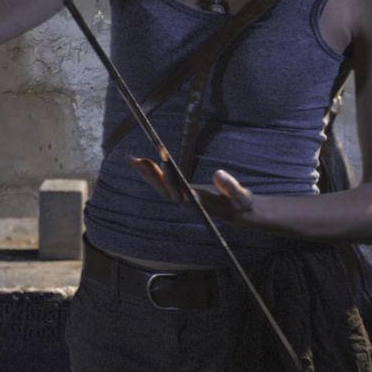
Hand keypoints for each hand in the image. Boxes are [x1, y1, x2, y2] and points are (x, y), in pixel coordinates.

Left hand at [129, 155, 255, 224]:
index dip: (168, 177)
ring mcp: (183, 197)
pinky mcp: (182, 191)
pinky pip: (164, 182)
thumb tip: (218, 174)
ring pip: (160, 186)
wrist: (238, 211)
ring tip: (132, 159)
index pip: (177, 191)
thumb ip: (230, 186)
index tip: (162, 159)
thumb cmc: (239, 203)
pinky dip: (154, 171)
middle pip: (163, 190)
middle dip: (149, 175)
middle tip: (135, 160)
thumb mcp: (239, 196)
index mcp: (197, 203)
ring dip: (147, 173)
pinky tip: (144, 161)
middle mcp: (186, 201)